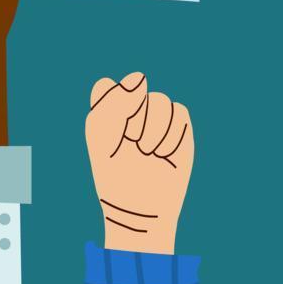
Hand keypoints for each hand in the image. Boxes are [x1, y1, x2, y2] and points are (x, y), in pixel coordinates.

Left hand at [86, 72, 193, 254]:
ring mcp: (157, 117)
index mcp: (105, 108)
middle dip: (132, 121)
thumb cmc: (113, 173)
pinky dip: (171, 134)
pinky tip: (162, 153)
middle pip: (136, 92)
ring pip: (160, 100)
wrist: (138, 207)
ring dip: (153, 128)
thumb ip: (114, 102)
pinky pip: (180, 113)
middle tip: (129, 146)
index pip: (106, 87)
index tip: (110, 130)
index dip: (110, 106)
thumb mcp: (102, 136)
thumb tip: (139, 76)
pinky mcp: (180, 128)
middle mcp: (132, 108)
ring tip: (146, 151)